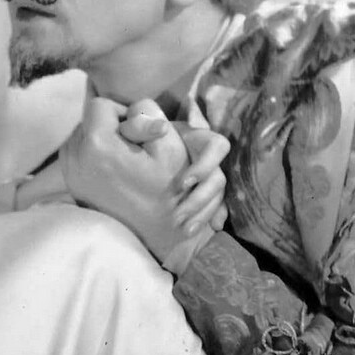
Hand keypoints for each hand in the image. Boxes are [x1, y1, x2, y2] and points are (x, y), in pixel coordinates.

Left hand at [59, 97, 196, 262]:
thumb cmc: (168, 189)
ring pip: (81, 135)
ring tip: (125, 159)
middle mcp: (75, 157)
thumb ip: (148, 114)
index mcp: (97, 144)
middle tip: (133, 147)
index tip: (137, 132)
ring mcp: (69, 173)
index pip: (100, 104)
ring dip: (101, 139)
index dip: (122, 112)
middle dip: (110, 126)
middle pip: (88, 119)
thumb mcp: (169, 145)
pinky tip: (114, 170)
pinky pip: (76, 153)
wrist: (155, 233)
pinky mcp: (70, 184)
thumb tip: (131, 107)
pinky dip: (93, 154)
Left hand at [118, 102, 229, 234]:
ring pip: (217, 197)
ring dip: (203, 214)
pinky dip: (210, 219)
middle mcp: (205, 158)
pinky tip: (204, 231)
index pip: (218, 146)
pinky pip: (216, 209)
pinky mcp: (201, 193)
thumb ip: (142, 123)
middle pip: (219, 180)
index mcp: (196, 139)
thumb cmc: (136, 133)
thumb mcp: (136, 125)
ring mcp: (205, 177)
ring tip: (185, 231)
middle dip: (201, 200)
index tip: (182, 184)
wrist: (135, 149)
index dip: (205, 166)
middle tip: (177, 216)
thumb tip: (161, 128)